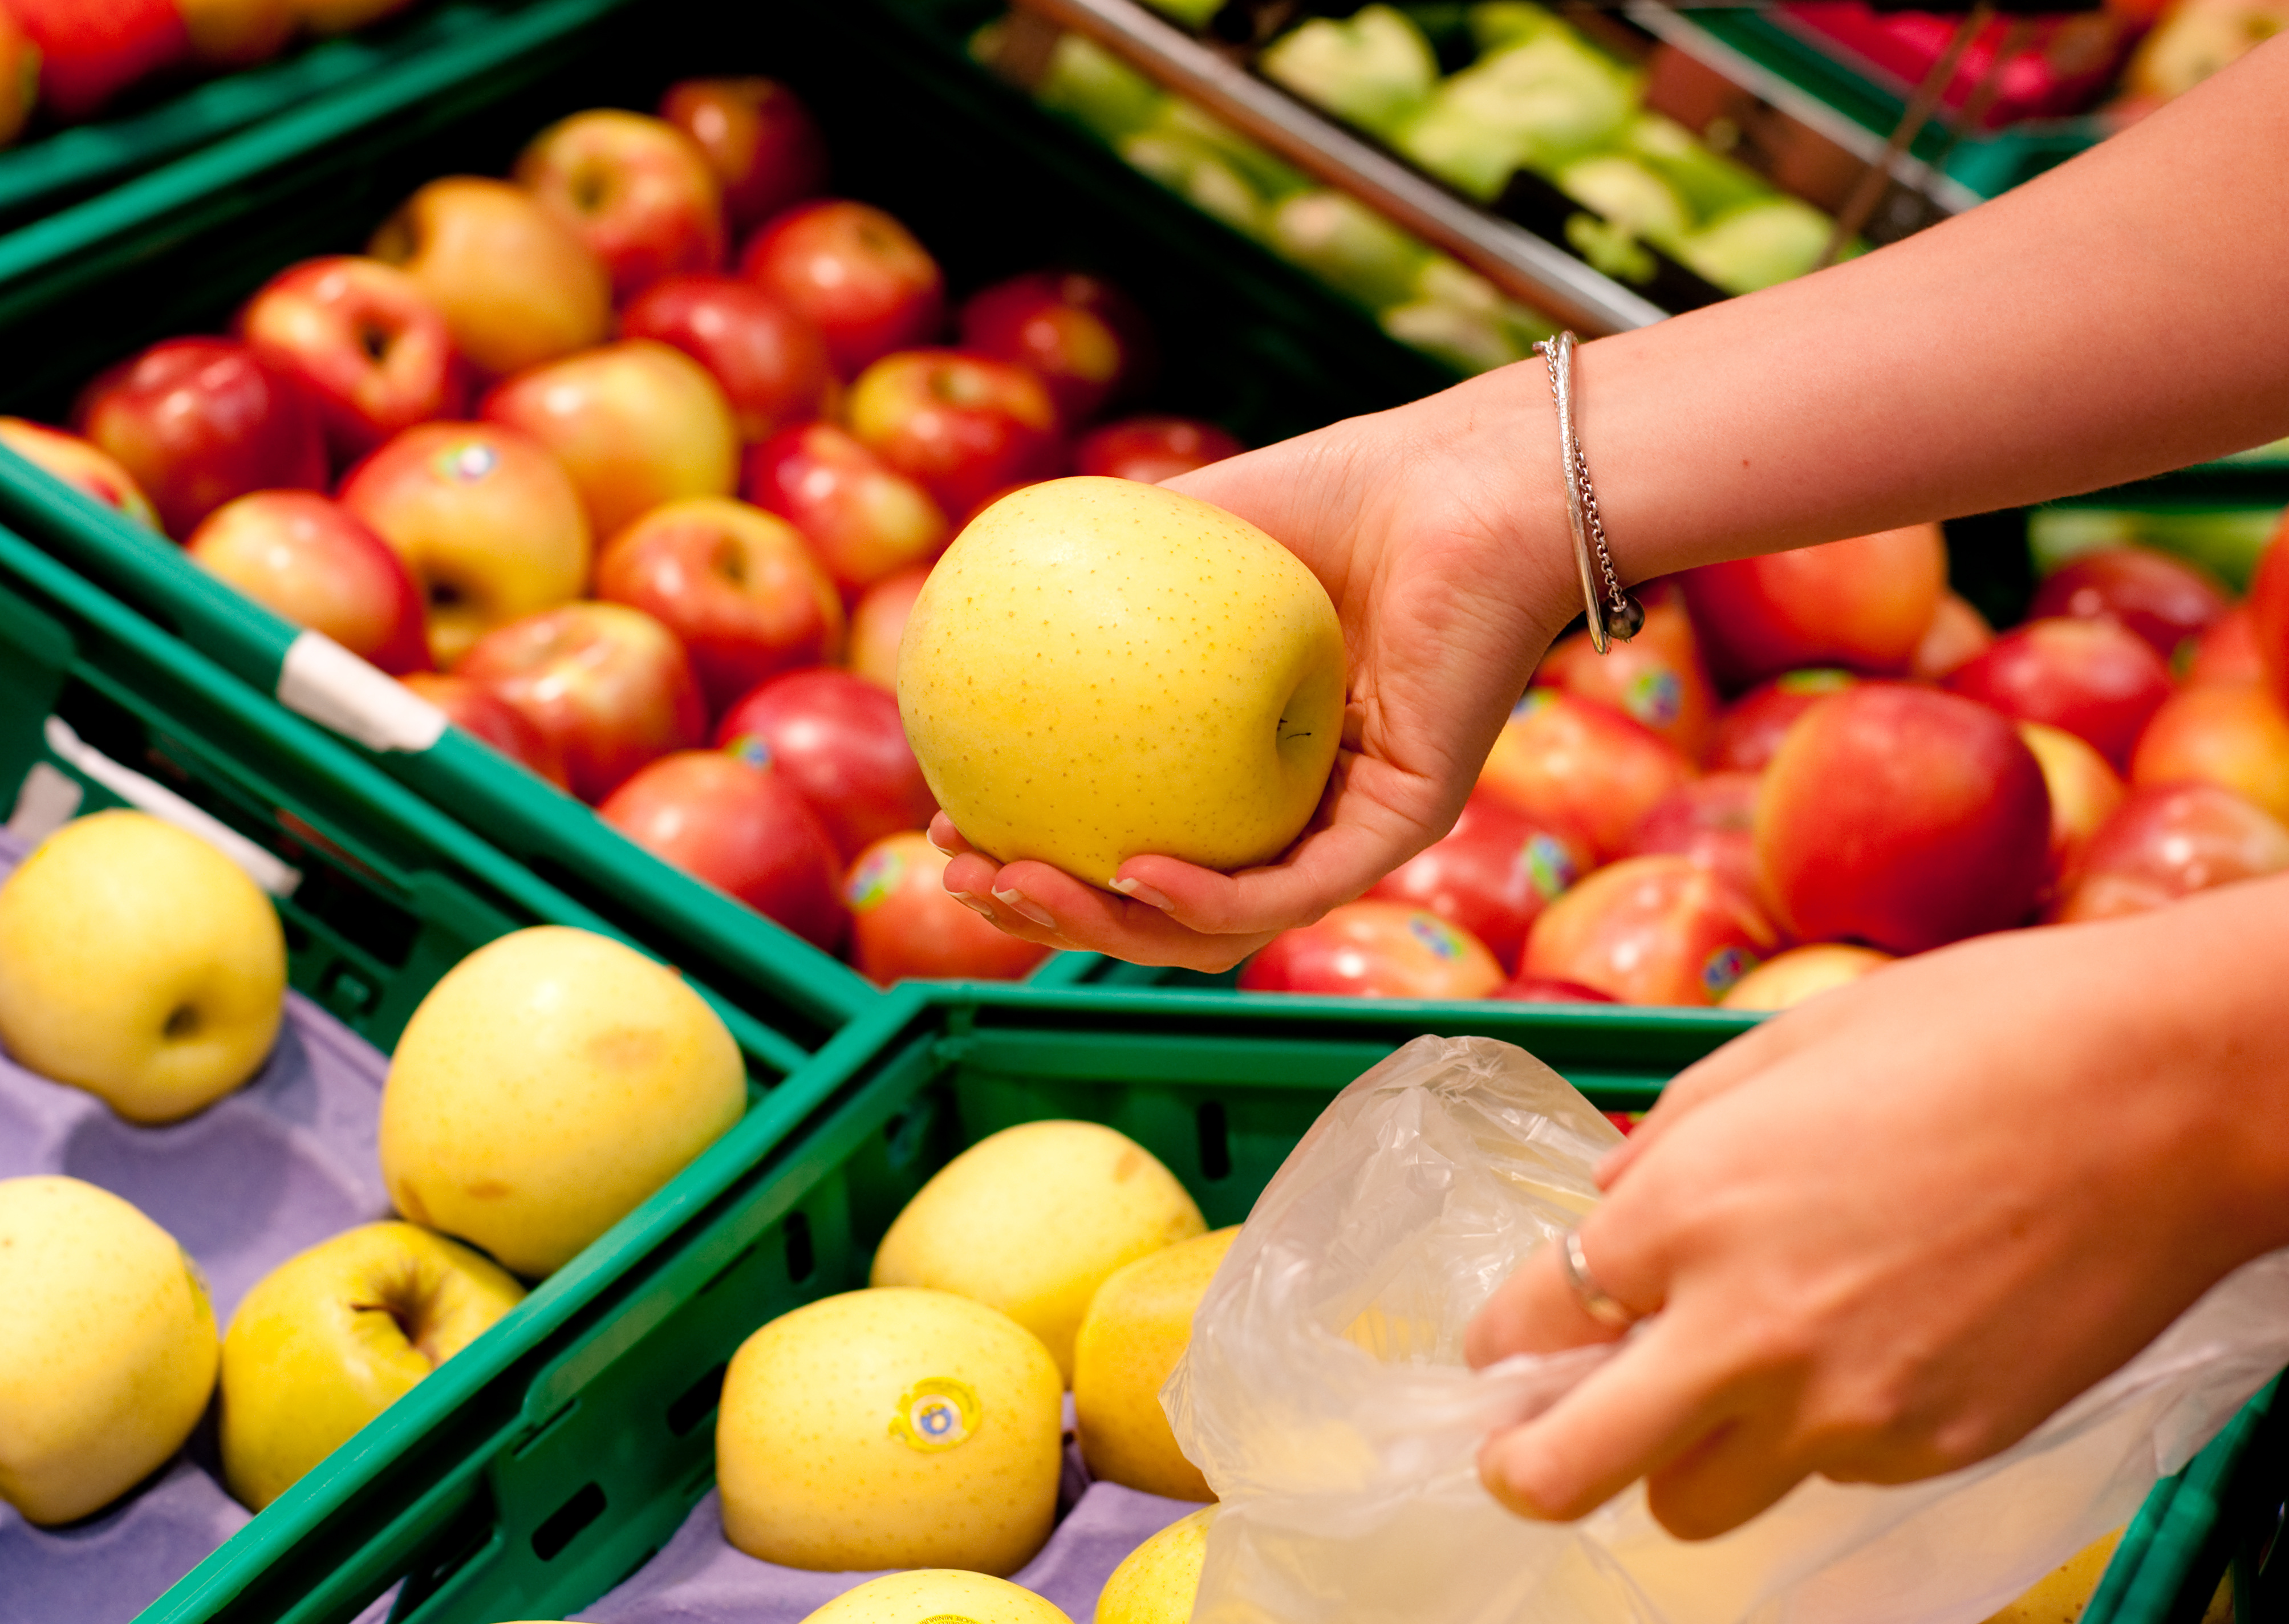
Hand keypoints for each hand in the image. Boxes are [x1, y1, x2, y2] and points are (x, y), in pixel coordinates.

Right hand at [939, 362, 1583, 969]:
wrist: (1466, 479)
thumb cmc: (1339, 492)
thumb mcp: (1179, 533)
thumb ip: (1082, 579)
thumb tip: (953, 607)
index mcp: (1236, 758)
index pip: (1122, 840)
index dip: (1031, 858)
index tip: (948, 831)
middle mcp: (1291, 806)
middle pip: (1154, 909)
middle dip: (1049, 914)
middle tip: (967, 879)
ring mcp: (1348, 824)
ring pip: (1216, 927)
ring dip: (1109, 930)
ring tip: (1022, 888)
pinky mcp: (1407, 824)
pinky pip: (1295, 890)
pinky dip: (1208, 900)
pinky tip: (1134, 873)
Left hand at [1463, 876, 2288, 1539]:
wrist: (2163, 1094)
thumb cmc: (1971, 1036)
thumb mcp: (1777, 1052)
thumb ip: (1670, 1144)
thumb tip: (1614, 1202)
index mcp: (1680, 1212)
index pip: (1528, 1321)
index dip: (1502, 1339)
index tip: (1507, 1346)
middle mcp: (1740, 1331)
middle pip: (1567, 1473)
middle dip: (1527, 1466)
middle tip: (1528, 1447)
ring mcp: (1841, 1411)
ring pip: (1696, 1502)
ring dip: (1682, 1457)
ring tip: (1724, 1386)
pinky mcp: (1930, 1451)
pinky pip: (1824, 1474)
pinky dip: (1814, 1433)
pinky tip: (1870, 1344)